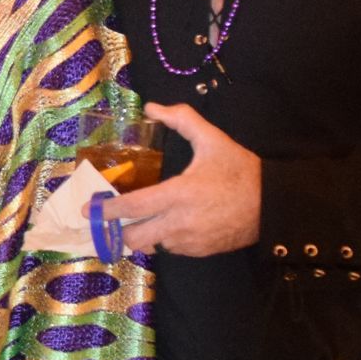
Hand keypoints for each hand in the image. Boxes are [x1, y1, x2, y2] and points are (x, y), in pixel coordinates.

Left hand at [114, 102, 261, 255]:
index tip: (88, 209)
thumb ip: (182, 119)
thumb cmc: (240, 171)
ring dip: (145, 234)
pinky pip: (172, 250)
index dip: (107, 210)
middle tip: (114, 219)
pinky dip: (166, 239)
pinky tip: (172, 224)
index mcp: (178, 194)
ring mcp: (189, 242)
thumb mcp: (212, 140)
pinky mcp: (199, 252)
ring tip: (146, 219)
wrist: (272, 205)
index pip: (132, 207)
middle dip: (120, 230)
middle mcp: (179, 223)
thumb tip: (152, 107)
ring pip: (152, 245)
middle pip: (134, 237)